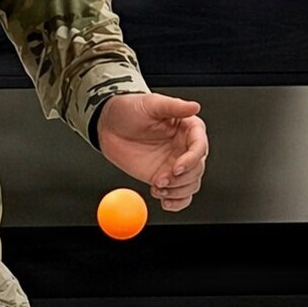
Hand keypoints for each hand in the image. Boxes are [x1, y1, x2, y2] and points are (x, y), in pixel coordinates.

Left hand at [96, 93, 207, 210]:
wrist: (108, 126)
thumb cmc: (129, 109)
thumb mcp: (151, 104)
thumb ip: (174, 106)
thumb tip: (194, 107)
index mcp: (187, 128)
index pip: (199, 147)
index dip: (191, 160)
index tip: (176, 168)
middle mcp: (184, 147)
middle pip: (197, 169)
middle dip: (182, 179)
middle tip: (162, 179)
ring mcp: (175, 164)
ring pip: (191, 184)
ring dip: (177, 191)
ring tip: (158, 187)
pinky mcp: (164, 178)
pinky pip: (179, 196)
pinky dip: (176, 202)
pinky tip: (165, 201)